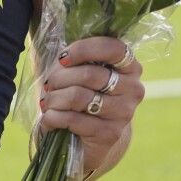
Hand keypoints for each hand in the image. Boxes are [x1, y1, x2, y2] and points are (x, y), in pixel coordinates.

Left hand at [38, 37, 144, 175]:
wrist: (93, 136)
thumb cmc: (83, 93)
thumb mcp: (82, 70)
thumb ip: (78, 54)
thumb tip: (59, 44)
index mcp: (130, 66)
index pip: (113, 48)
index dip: (84, 49)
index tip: (63, 58)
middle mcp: (133, 89)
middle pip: (89, 74)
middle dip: (59, 77)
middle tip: (48, 83)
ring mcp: (124, 113)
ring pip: (78, 96)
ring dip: (54, 98)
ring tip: (46, 101)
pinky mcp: (110, 134)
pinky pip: (72, 119)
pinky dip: (52, 117)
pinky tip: (48, 118)